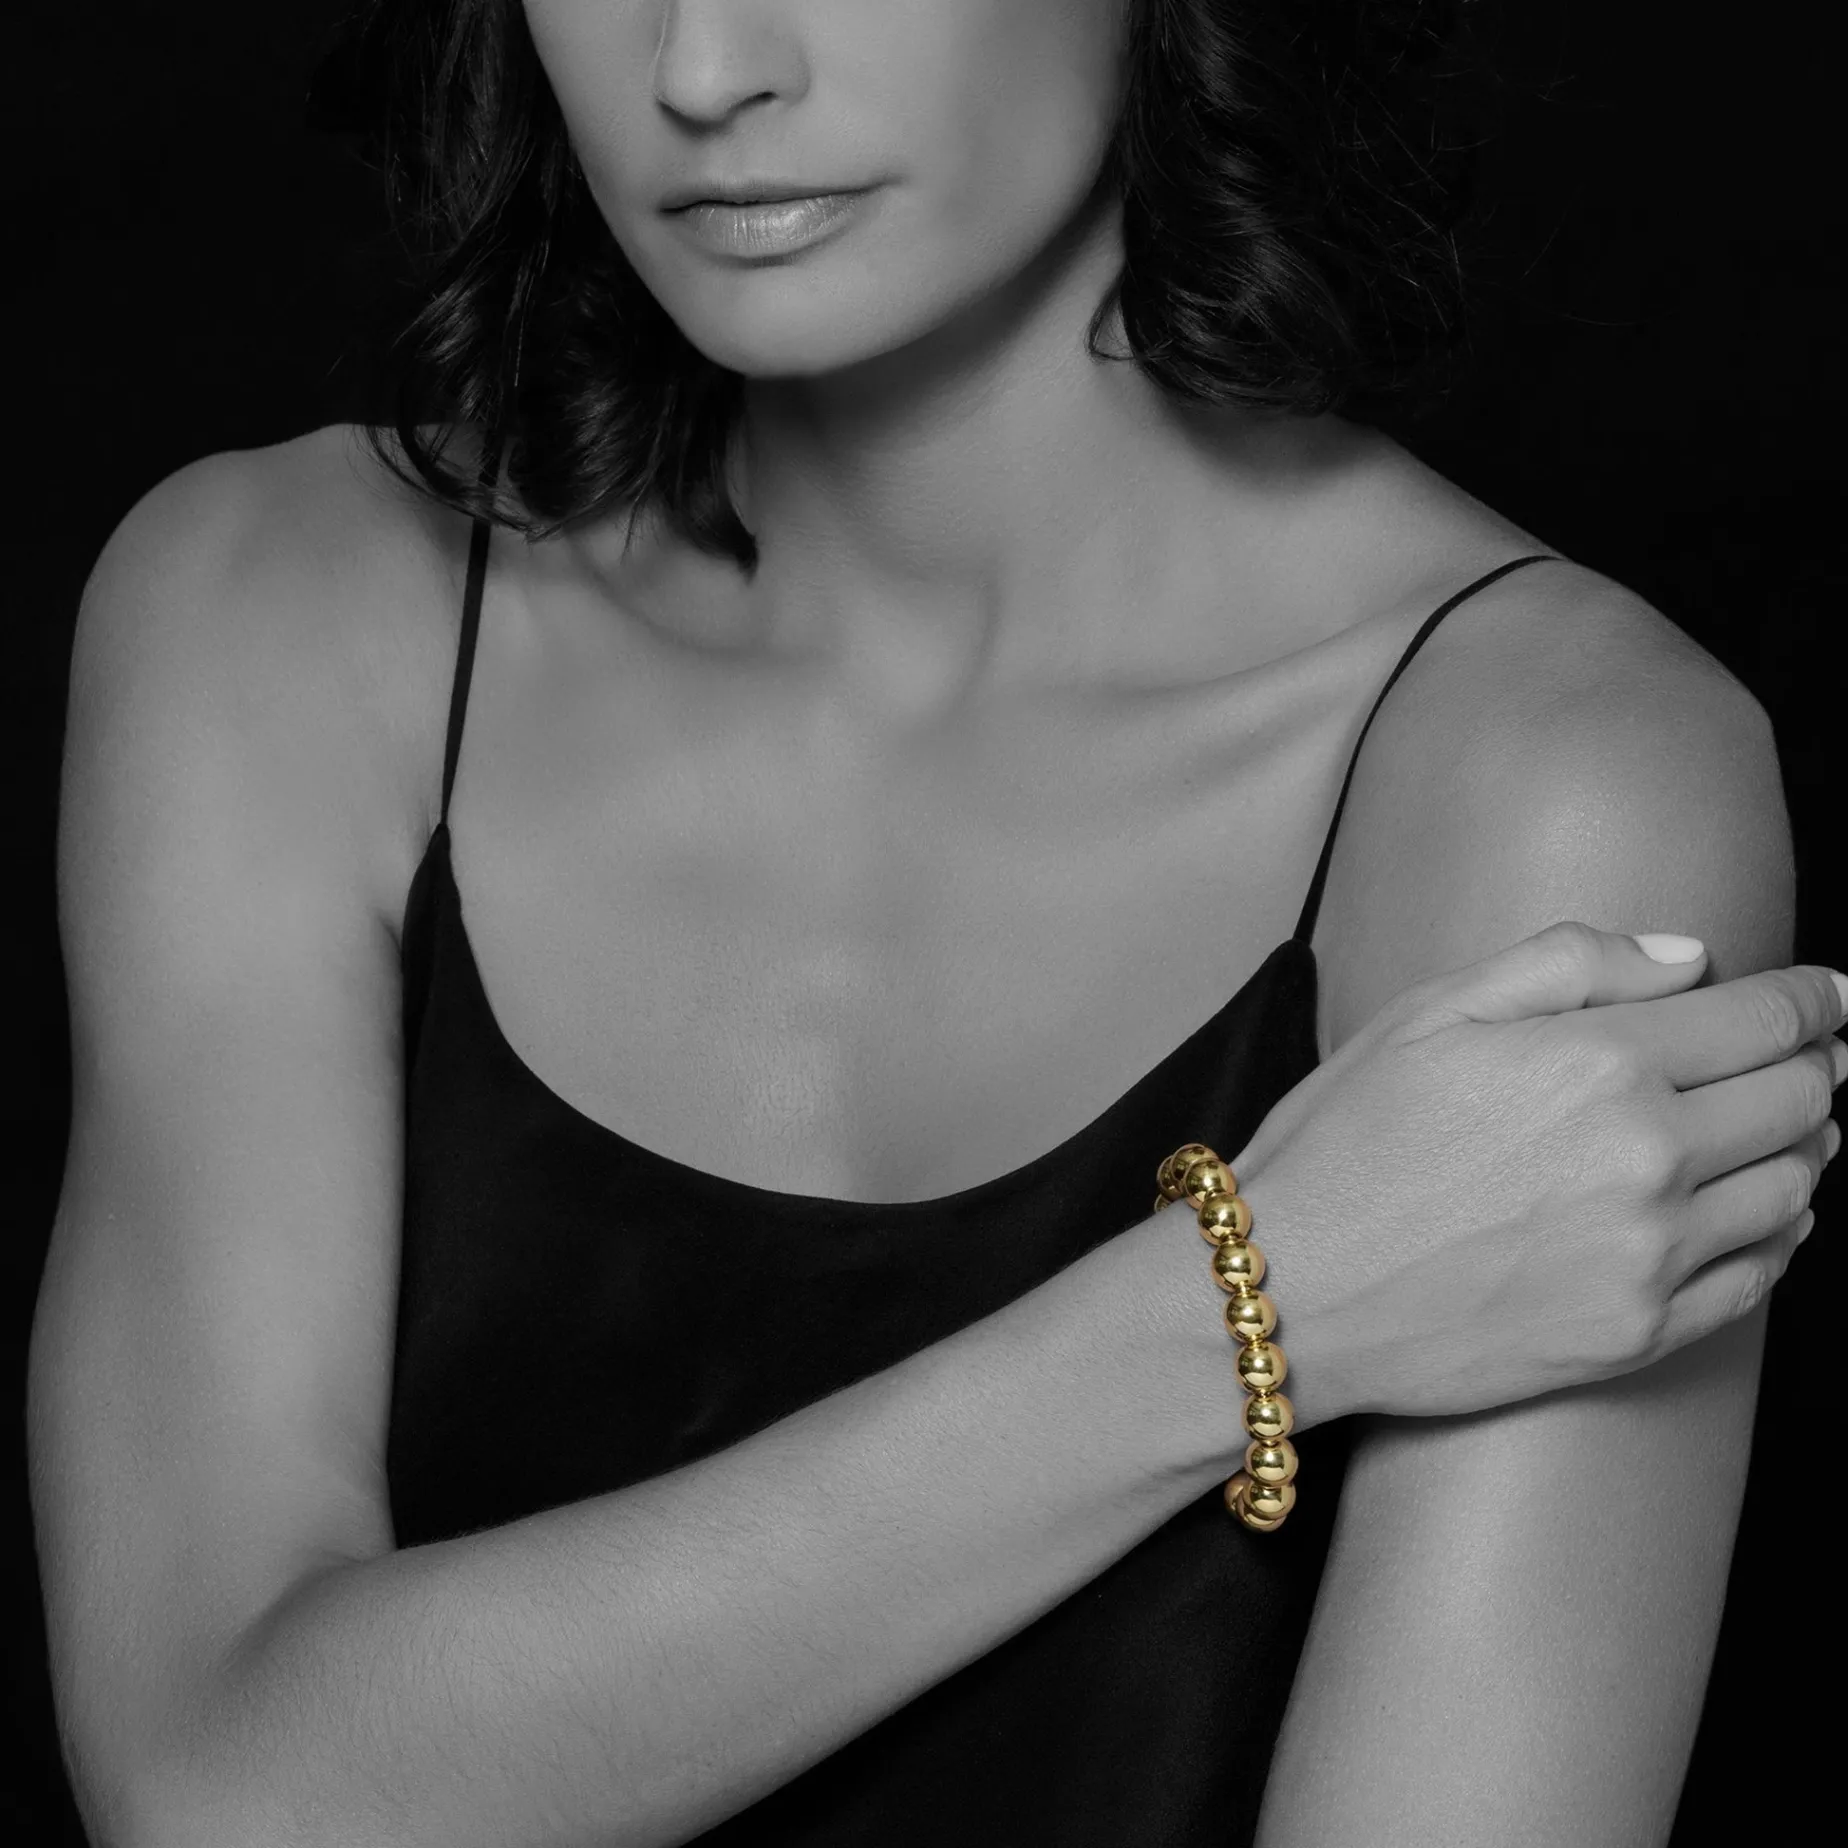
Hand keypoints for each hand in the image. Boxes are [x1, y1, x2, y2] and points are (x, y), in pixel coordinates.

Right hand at [1230, 922, 1844, 1420]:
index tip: (1831, 994)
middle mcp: (1650, 1159)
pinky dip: (1781, 1235)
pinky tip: (1762, 1214)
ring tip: (1788, 1127)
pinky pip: (1760, 1278)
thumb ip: (1566, 962)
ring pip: (1795, 1189)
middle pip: (1801, 1100)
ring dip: (1806, 1147)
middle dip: (1818, 1064)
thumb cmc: (1343, 1145)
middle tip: (1814, 1053)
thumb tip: (1688, 956)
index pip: (1765, 1018)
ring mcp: (1652, 1256)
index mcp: (1600, 1063)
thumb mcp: (1428, 1014)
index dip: (1816, 998)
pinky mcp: (1639, 1334)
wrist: (1288, 1293)